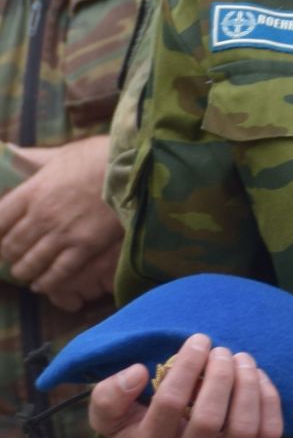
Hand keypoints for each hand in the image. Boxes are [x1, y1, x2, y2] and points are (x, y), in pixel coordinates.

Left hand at [0, 136, 119, 307]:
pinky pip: (59, 272)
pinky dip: (47, 282)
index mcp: (33, 191)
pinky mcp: (86, 246)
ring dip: (23, 271)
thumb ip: (33, 159)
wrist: (134, 168)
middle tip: (10, 258)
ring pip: (31, 262)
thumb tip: (10, 152)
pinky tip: (42, 284)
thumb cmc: (97, 156)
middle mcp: (42, 215)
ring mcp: (64, 232)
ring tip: (23, 273)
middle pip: (11, 245)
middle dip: (7, 255)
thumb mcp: (60, 154)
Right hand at [88, 333, 283, 437]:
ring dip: (247, 385)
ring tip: (241, 359)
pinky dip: (268, 400)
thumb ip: (110, 396)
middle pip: (209, 418)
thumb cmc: (140, 425)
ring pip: (244, 427)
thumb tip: (138, 373)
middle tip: (221, 350)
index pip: (170, 404)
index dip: (186, 367)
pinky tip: (257, 378)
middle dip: (219, 376)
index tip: (198, 341)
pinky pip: (268, 433)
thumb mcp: (111, 415)